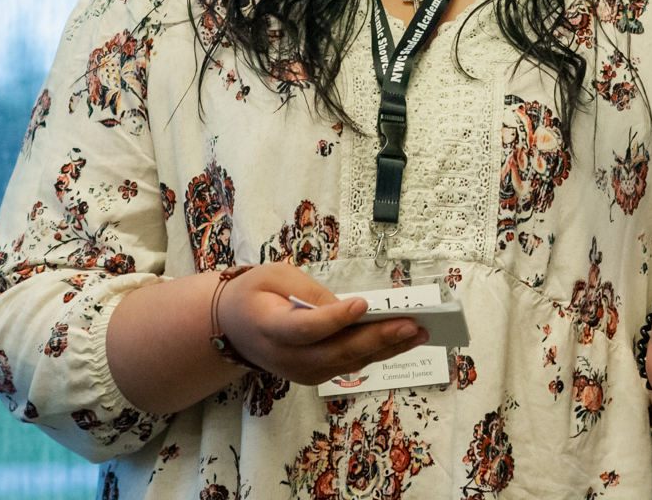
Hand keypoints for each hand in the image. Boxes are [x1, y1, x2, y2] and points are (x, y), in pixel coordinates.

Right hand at [217, 263, 428, 385]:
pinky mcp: (315, 375)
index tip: (362, 304)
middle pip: (337, 352)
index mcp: (272, 328)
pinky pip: (348, 364)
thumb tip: (350, 308)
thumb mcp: (275, 276)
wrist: (232, 328)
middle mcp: (289, 358)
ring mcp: (302, 372)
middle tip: (412, 325)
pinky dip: (376, 352)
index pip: (307, 328)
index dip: (335, 319)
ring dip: (386, 348)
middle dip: (378, 338)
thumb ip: (310, 292)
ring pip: (349, 363)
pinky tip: (402, 339)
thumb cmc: (255, 294)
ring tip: (419, 332)